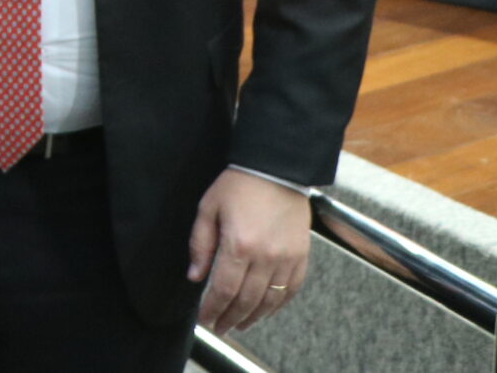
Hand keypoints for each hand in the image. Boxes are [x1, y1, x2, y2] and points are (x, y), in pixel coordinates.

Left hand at [189, 168, 310, 334]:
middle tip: (220, 327)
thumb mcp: (208, 208)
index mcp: (239, 245)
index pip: (223, 290)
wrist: (277, 168)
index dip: (212, 309)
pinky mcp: (301, 256)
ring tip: (239, 325)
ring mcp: (287, 259)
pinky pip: (291, 290)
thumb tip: (195, 277)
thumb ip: (201, 244)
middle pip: (246, 301)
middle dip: (230, 318)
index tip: (204, 318)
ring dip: (253, 317)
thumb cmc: (239, 185)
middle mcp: (265, 257)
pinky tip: (266, 311)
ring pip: (270, 301)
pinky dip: (278, 305)